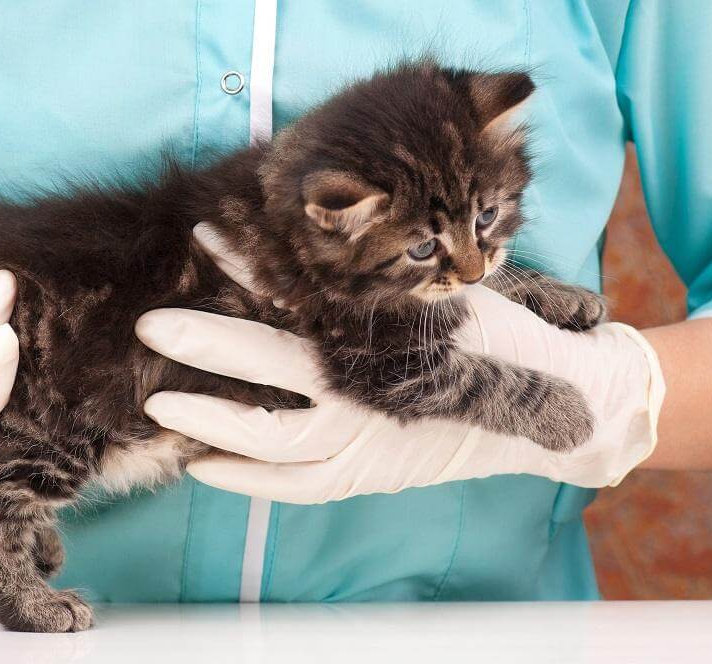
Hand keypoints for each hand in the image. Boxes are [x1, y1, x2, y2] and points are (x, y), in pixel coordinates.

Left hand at [133, 224, 664, 501]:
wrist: (560, 407)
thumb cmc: (500, 334)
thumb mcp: (447, 289)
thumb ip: (383, 271)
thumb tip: (318, 224)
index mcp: (393, 333)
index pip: (305, 293)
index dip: (250, 264)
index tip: (204, 236)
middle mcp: (374, 391)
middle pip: (272, 367)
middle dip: (206, 342)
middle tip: (152, 323)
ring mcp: (369, 442)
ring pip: (273, 439)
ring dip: (211, 420)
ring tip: (156, 400)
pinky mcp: (369, 477)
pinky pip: (296, 488)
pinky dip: (245, 479)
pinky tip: (197, 464)